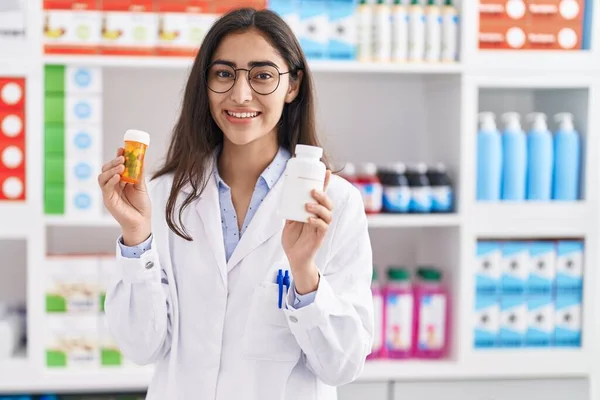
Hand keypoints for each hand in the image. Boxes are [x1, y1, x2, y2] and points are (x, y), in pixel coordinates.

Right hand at [98, 148, 151, 245]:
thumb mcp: (141, 186)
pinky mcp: (108, 199)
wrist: (141, 221)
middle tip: (123, 157)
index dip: (117, 156)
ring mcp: (109, 192)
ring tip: (122, 165)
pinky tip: (118, 176)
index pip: (116, 165)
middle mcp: (113, 184)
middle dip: (113, 161)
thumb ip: (139, 173)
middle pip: (107, 169)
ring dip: (111, 169)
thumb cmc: (141, 205)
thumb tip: (142, 158)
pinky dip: (111, 180)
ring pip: (103, 176)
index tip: (122, 148)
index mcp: (121, 180)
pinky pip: (105, 187)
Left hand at [282, 170, 332, 293]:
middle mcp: (320, 218)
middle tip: (312, 191)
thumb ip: (291, 210)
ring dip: (319, 208)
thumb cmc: (293, 240)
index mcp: (314, 212)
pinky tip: (309, 219)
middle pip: (328, 204)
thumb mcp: (289, 221)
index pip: (322, 196)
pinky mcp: (319, 238)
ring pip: (328, 214)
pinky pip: (323, 227)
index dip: (325, 184)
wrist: (294, 258)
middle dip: (323, 195)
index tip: (325, 171)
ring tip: (307, 205)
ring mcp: (321, 228)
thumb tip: (286, 196)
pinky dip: (317, 221)